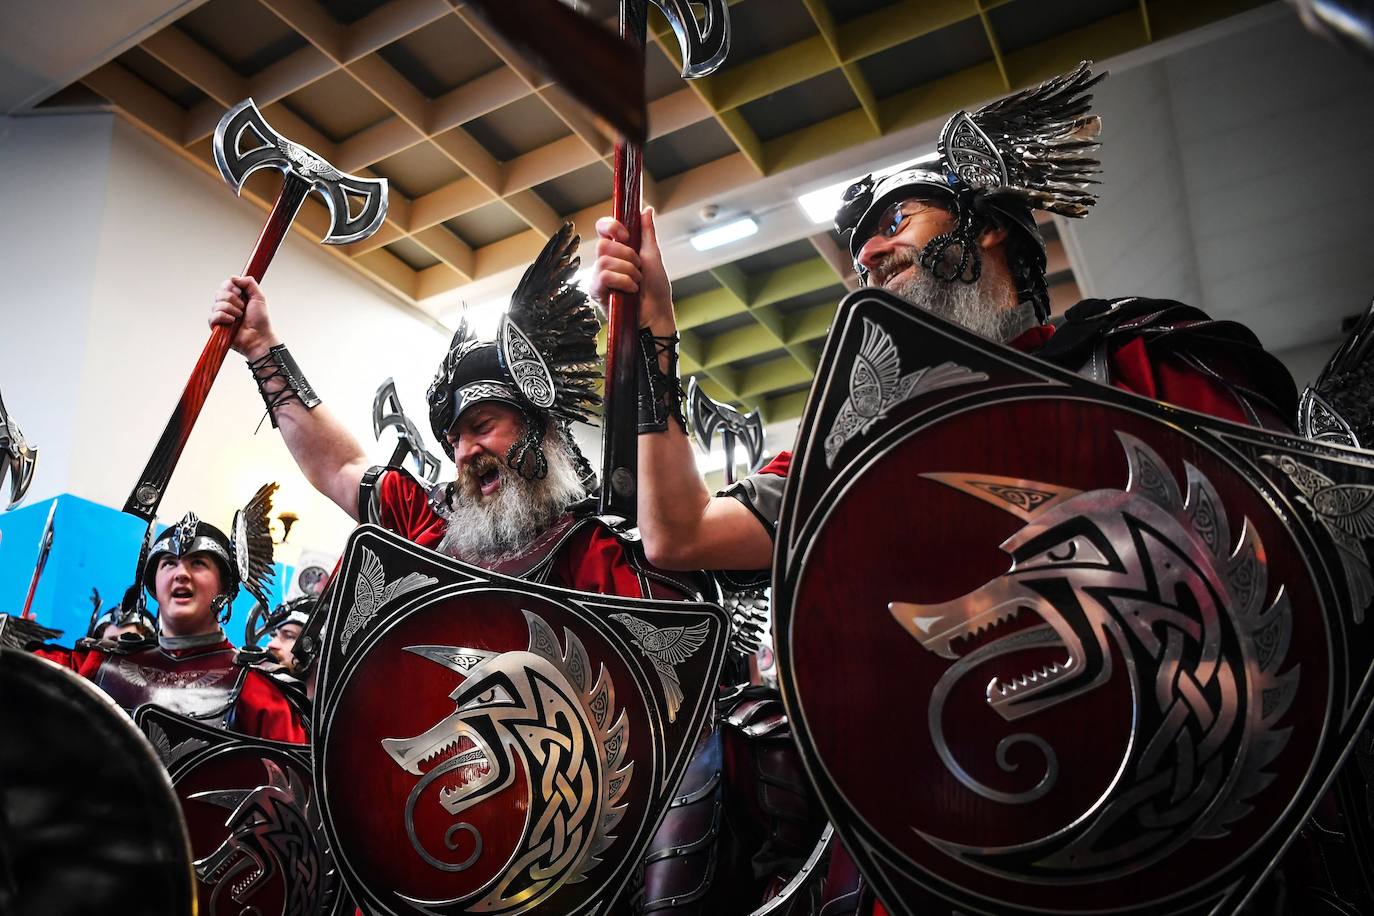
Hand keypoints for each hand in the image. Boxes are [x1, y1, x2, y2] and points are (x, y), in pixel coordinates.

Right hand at [210, 276, 279, 359]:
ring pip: (217, 304)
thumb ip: (249, 283)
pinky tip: (232, 322)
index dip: (231, 286)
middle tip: (243, 307)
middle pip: (219, 293)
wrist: (260, 337)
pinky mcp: (216, 326)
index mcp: (236, 297)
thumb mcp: (259, 297)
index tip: (240, 292)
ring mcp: (221, 316)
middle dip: (232, 299)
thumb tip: (233, 277)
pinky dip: (224, 317)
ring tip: (240, 317)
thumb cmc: (260, 320)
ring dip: (232, 310)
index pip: (225, 285)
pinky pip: (213, 316)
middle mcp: (226, 305)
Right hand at [591, 207, 674, 331]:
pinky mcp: (596, 291)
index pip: (602, 228)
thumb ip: (647, 232)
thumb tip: (646, 209)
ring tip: (637, 282)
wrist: (657, 313)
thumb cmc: (655, 289)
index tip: (625, 235)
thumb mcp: (653, 255)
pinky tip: (631, 290)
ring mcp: (599, 276)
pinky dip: (623, 282)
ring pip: (604, 260)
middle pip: (603, 244)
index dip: (610, 226)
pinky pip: (604, 276)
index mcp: (617, 250)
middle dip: (627, 256)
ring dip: (628, 271)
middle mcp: (604, 261)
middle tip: (638, 268)